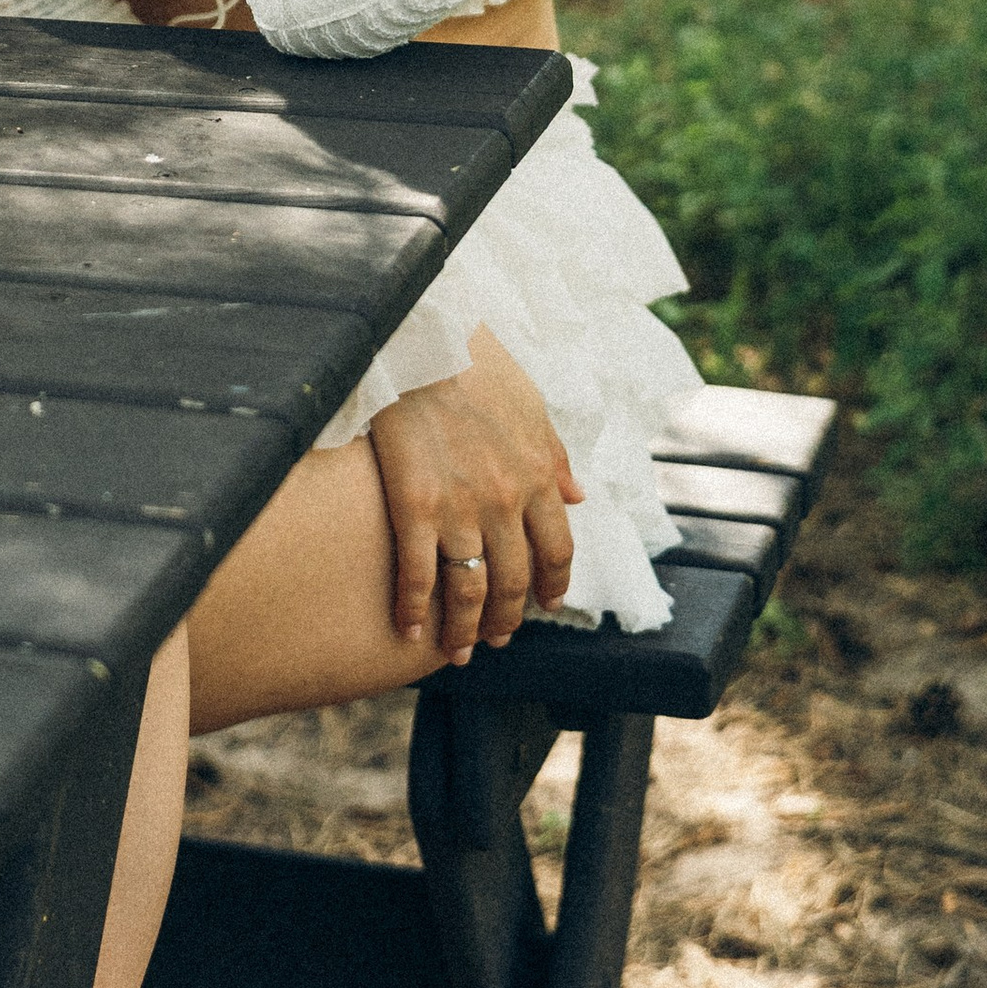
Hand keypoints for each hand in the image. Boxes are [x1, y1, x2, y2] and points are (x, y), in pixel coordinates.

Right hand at [367, 331, 583, 664]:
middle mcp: (506, 500)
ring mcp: (460, 507)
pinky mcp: (414, 505)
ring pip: (471, 588)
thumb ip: (556, 455)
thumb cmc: (476, 362)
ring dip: (465, 628)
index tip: (542, 605)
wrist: (424, 337)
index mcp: (539, 475)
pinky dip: (415, 606)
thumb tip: (579, 496)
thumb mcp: (532, 404)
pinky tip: (408, 628)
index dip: (551, 585)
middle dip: (507, 618)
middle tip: (496, 640)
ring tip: (457, 650)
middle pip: (514, 580)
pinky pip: (419, 572)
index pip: (558, 550)